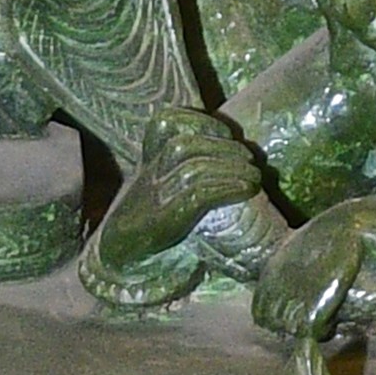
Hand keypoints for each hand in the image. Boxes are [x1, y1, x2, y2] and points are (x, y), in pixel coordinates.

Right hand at [136, 107, 263, 222]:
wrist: (120, 252)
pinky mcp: (164, 215)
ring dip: (232, 168)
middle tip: (250, 158)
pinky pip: (199, 193)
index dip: (200, 122)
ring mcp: (154, 193)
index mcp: (148, 158)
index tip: (227, 133)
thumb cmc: (150, 216)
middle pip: (185, 145)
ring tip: (255, 175)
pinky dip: (228, 188)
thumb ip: (182, 164)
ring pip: (194, 167)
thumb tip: (235, 154)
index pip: (165, 123)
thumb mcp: (159, 181)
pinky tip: (247, 189)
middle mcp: (148, 171)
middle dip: (224, 147)